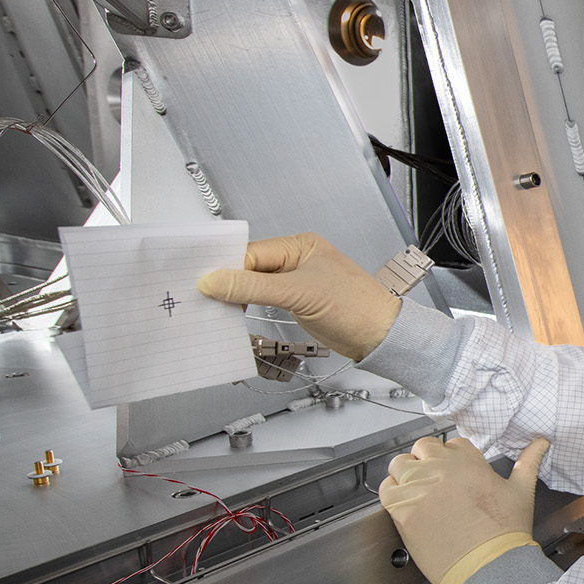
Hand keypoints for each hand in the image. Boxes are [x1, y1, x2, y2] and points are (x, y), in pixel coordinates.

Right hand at [198, 233, 400, 360]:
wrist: (380, 337)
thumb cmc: (356, 308)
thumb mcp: (298, 293)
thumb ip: (253, 286)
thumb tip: (214, 280)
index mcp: (299, 246)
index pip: (250, 253)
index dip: (226, 269)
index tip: (203, 285)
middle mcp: (297, 260)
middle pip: (249, 268)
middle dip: (229, 283)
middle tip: (205, 298)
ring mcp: (297, 281)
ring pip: (255, 285)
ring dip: (237, 297)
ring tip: (219, 310)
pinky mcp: (298, 301)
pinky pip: (264, 299)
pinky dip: (249, 307)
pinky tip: (236, 316)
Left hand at [378, 436, 549, 583]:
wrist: (489, 568)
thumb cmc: (505, 534)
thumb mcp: (522, 491)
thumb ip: (529, 461)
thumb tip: (540, 442)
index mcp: (468, 461)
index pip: (453, 443)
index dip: (454, 458)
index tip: (456, 472)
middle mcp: (440, 469)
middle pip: (423, 447)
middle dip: (429, 460)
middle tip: (437, 480)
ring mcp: (419, 488)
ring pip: (400, 464)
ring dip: (407, 473)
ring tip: (419, 491)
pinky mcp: (402, 509)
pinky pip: (386, 489)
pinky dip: (392, 493)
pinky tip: (406, 504)